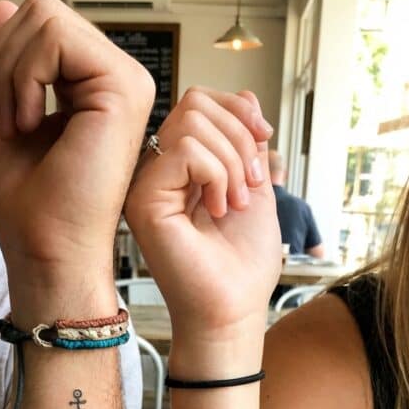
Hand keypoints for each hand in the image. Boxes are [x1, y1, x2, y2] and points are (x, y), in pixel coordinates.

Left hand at [0, 0, 154, 293]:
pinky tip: (31, 123)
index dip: (5, 58)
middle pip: (42, 10)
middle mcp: (119, 81)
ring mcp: (128, 82)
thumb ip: (14, 62)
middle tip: (5, 120)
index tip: (0, 116)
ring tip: (18, 126)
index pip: (43, 24)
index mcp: (97, 87)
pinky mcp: (124, 88)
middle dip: (3, 61)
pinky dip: (24, 77)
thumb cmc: (34, 210)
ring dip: (10, 73)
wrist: (47, 252)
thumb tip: (5, 7)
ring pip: (46, 15)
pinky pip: (55, 36)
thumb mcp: (10, 115)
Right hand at [124, 88, 279, 363]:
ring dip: (232, 161)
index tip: (264, 140)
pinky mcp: (144, 200)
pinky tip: (219, 207)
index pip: (199, 103)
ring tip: (235, 202)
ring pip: (191, 123)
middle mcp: (158, 172)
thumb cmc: (241, 267)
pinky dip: (217, 173)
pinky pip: (186, 150)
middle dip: (239, 136)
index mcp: (181, 167)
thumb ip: (248, 142)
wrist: (232, 311)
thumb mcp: (255, 187)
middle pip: (195, 104)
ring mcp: (147, 185)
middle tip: (251, 183)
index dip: (237, 110)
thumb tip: (246, 97)